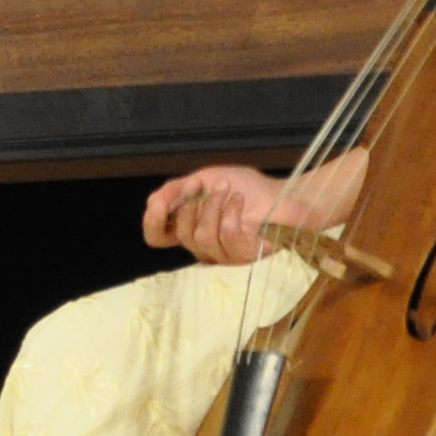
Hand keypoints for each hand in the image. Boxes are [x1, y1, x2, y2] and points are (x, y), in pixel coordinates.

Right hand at [143, 164, 284, 264]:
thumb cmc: (247, 188)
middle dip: (191, 205)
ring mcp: (222, 253)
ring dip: (213, 206)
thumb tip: (152, 201)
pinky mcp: (242, 255)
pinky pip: (226, 236)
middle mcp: (202, 244)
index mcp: (189, 226)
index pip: (157, 237)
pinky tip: (239, 201)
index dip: (153, 223)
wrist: (283, 193)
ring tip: (228, 188)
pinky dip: (231, 212)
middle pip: (181, 235)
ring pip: (202, 236)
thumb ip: (177, 190)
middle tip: (203, 184)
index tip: (160, 203)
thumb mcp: (206, 179)